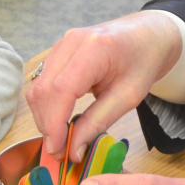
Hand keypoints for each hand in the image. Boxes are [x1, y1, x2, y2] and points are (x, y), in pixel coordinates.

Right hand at [26, 12, 182, 162]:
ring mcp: (62, 43)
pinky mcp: (58, 50)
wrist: (147, 34)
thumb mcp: (129, 96)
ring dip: (44, 115)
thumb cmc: (143, 61)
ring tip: (60, 137)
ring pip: (37, 86)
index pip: (61, 89)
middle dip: (46, 123)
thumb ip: (98, 122)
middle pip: (43, 89)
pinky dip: (46, 104)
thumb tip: (74, 150)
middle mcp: (72, 41)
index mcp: (95, 48)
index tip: (57, 149)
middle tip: (59, 150)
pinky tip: (59, 119)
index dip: (54, 123)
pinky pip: (42, 80)